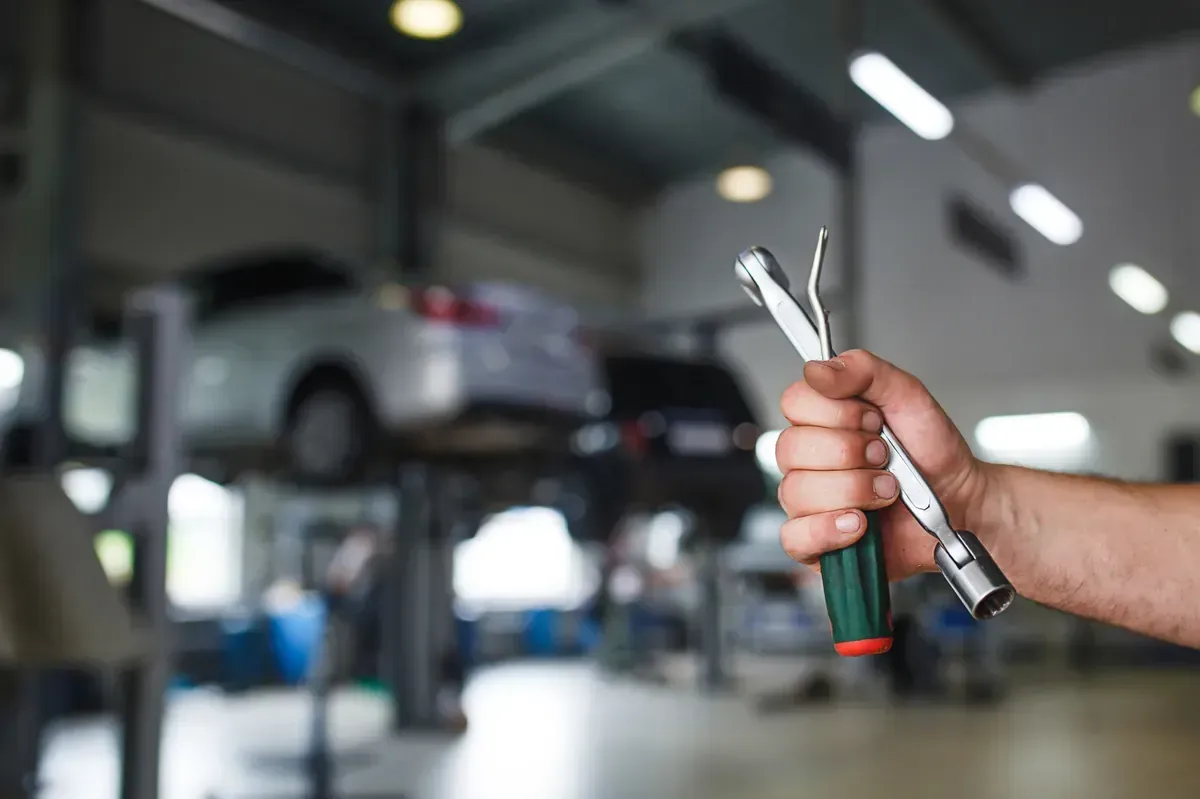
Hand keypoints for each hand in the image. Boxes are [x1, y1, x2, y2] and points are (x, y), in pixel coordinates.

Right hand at [775, 349, 992, 579]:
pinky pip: (796, 536)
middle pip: (792, 448)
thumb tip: (817, 368)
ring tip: (886, 492)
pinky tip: (860, 523)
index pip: (794, 402)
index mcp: (822, 420)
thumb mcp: (908, 396)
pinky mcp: (815, 541)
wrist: (961, 502)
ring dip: (854, 491)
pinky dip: (831, 529)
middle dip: (851, 453)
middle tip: (884, 457)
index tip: (872, 420)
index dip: (836, 412)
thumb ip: (864, 371)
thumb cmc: (931, 454)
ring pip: (798, 491)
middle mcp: (808, 460)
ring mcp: (808, 501)